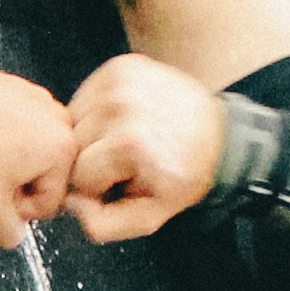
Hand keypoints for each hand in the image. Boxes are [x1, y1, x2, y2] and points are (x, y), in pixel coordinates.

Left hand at [0, 66, 77, 243]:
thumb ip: (7, 233)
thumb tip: (15, 235)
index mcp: (62, 150)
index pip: (50, 205)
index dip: (16, 210)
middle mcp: (59, 122)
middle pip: (43, 178)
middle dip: (13, 185)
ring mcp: (40, 103)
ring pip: (29, 155)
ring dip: (6, 163)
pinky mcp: (20, 91)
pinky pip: (17, 130)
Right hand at [63, 54, 227, 241]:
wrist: (217, 136)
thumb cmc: (186, 174)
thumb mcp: (149, 217)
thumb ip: (102, 224)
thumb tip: (72, 204)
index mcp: (130, 142)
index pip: (78, 175)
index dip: (96, 187)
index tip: (120, 182)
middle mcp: (123, 105)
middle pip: (74, 146)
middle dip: (92, 160)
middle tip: (124, 162)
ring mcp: (121, 81)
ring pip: (75, 121)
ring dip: (94, 135)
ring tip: (126, 141)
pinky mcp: (120, 67)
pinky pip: (86, 98)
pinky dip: (98, 113)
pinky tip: (124, 121)